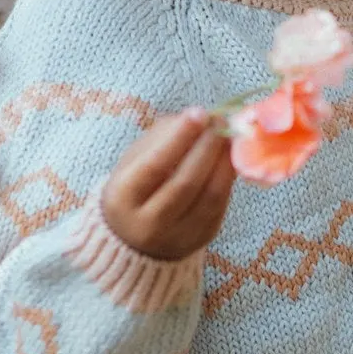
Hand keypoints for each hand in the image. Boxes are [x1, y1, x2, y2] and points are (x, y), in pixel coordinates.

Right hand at [101, 108, 236, 260]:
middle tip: (220, 121)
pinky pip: (220, 206)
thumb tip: (198, 118)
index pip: (154, 165)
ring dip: (224, 161)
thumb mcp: (133, 161)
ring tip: (230, 136)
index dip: (180, 138)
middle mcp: (147, 224)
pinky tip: (231, 158)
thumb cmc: (134, 188)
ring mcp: (176, 237)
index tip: (199, 113)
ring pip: (209, 197)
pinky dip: (228, 179)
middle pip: (185, 183)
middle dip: (207, 147)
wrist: (133, 238)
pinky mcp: (200, 240)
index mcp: (122, 199)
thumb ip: (161, 137)